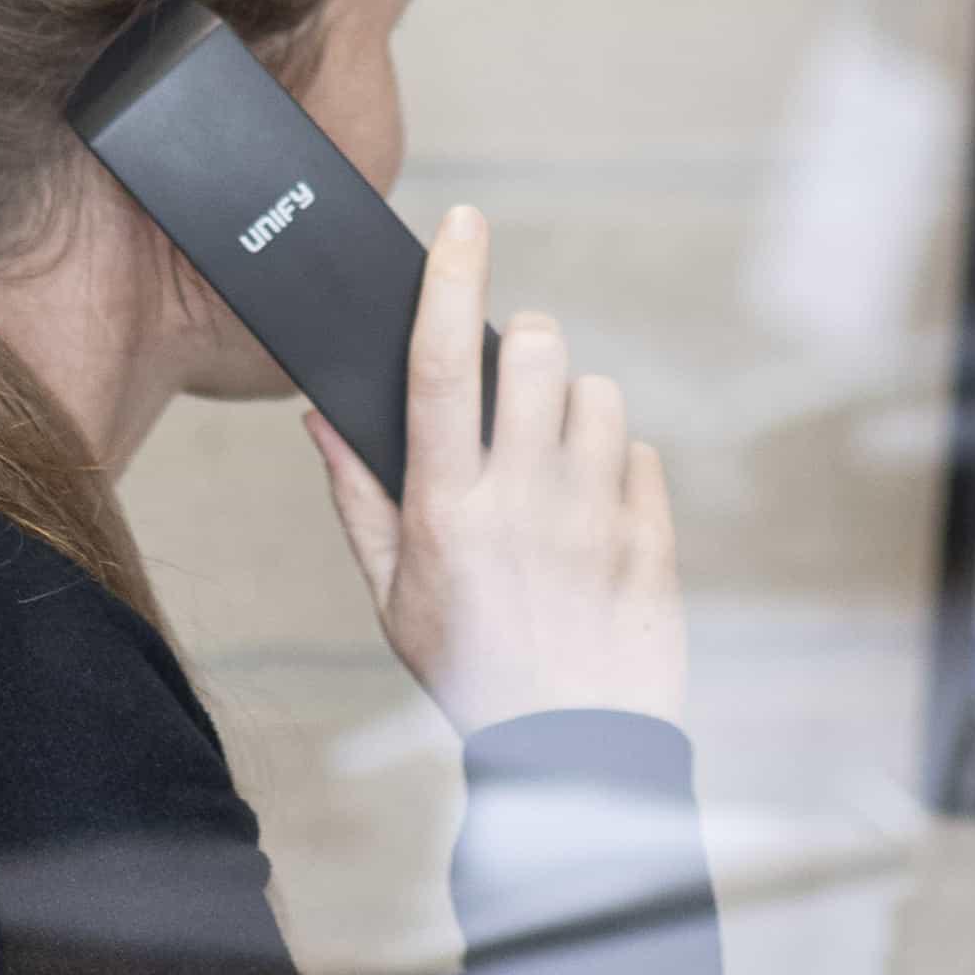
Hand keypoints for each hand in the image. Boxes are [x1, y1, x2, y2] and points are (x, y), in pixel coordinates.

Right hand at [305, 203, 686, 741]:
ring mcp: (595, 516)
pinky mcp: (651, 534)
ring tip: (557, 463)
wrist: (571, 752)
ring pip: (598, 393)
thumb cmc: (468, 668)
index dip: (451, 279)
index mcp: (448, 508)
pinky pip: (643, 453)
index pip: (443, 363)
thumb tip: (323, 417)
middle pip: (537, 351)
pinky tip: (595, 514)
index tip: (464, 222)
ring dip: (576, 410)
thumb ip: (358, 499)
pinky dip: (621, 468)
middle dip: (527, 344)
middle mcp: (523, 501)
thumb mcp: (392, 594)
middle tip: (518, 381)